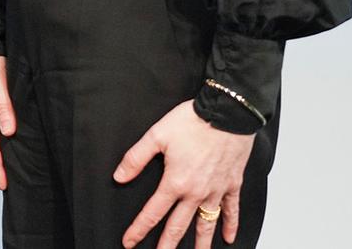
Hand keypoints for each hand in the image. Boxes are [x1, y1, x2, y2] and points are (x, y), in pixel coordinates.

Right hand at [0, 56, 15, 190]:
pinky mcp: (0, 102)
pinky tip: (17, 142)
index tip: (4, 184)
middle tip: (9, 185)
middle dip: (0, 165)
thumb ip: (4, 105)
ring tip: (15, 170)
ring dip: (4, 153)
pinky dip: (8, 138)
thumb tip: (8, 132)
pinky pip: (3, 125)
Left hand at [114, 100, 253, 248]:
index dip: (139, 229)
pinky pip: (231, 211)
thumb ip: (136, 158)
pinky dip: (231, 225)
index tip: (129, 242)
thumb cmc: (192, 122)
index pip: (153, 212)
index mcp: (175, 182)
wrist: (227, 114)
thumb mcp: (156, 136)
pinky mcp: (232, 185)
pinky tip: (228, 238)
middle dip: (166, 245)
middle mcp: (195, 192)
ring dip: (200, 243)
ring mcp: (215, 191)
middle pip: (178, 226)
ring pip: (206, 224)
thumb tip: (119, 176)